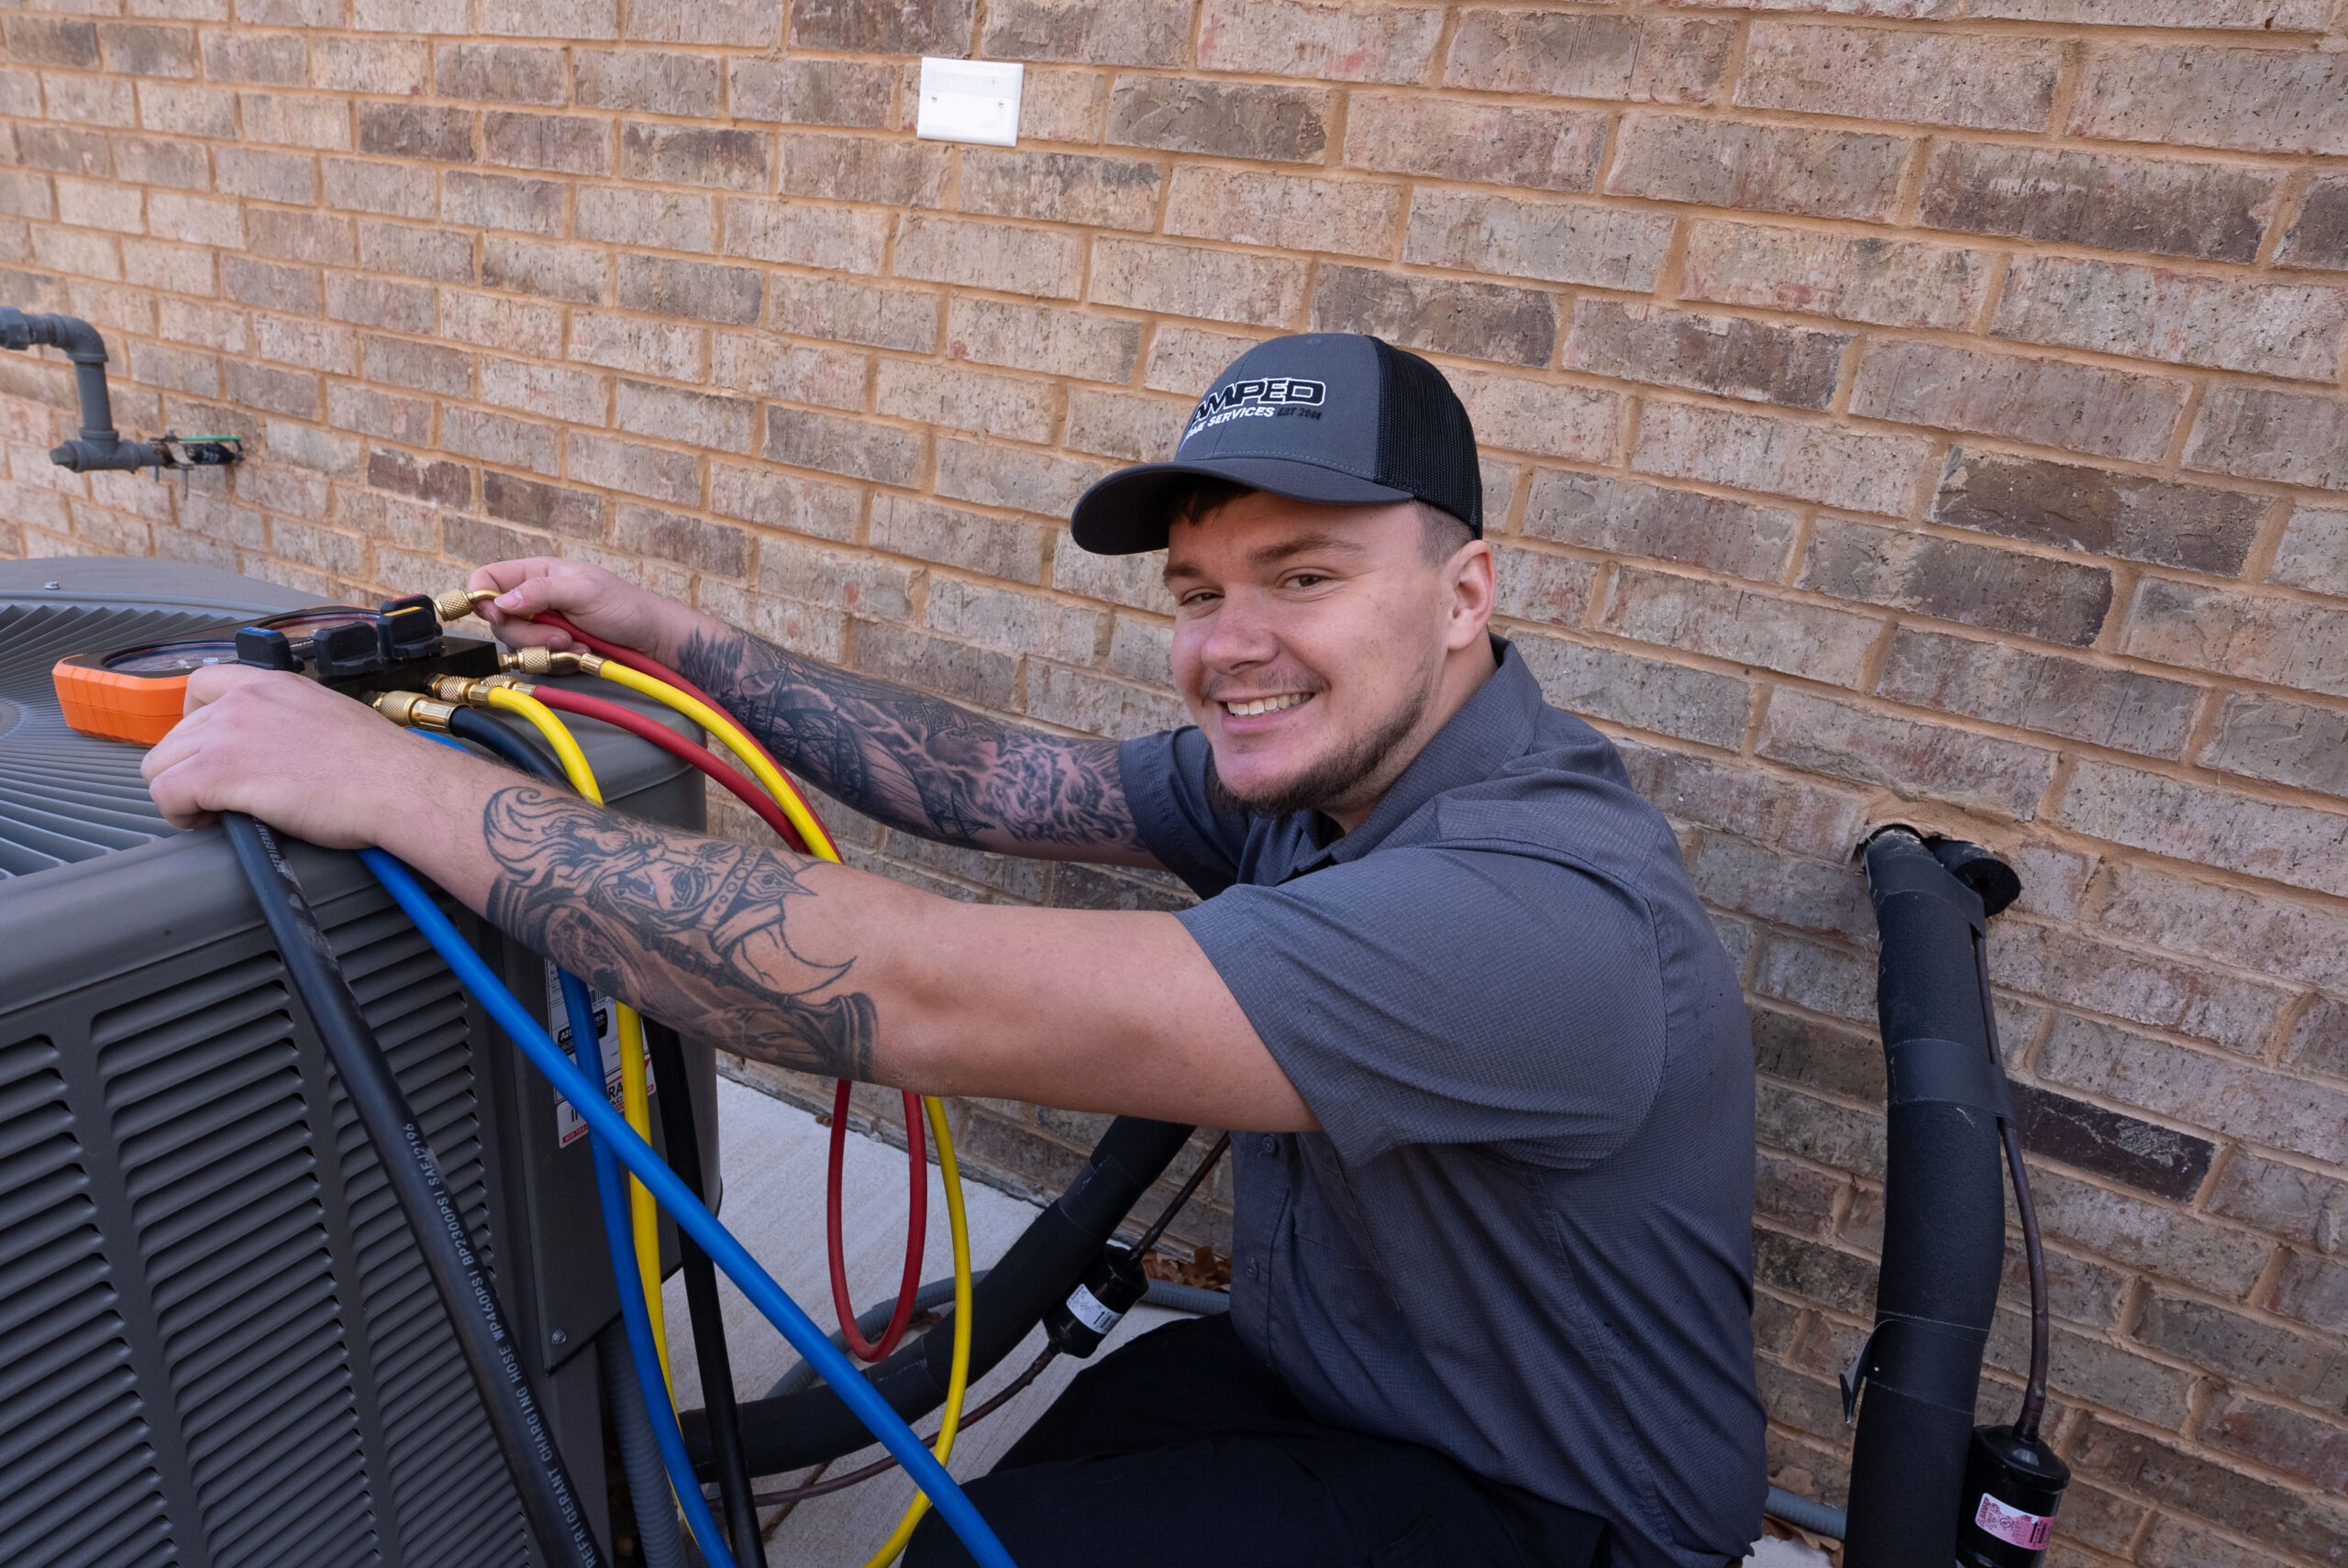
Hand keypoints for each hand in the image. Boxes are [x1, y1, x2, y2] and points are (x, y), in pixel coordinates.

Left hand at [141, 666, 455, 847]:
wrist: (397, 785)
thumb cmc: (382, 765)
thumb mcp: (333, 718)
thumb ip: (293, 722)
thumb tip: (279, 751)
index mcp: (274, 685)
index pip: (202, 684)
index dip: (194, 722)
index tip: (210, 748)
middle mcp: (244, 701)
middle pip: (175, 733)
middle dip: (188, 767)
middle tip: (219, 795)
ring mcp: (228, 734)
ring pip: (160, 764)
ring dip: (181, 792)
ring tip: (214, 813)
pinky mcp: (220, 772)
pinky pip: (166, 794)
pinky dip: (179, 814)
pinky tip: (208, 823)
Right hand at [466, 557, 706, 666]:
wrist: (650, 639)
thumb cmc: (623, 606)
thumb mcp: (583, 590)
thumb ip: (540, 591)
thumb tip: (500, 601)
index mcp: (535, 574)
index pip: (487, 580)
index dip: (483, 599)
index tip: (500, 617)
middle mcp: (532, 598)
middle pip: (499, 621)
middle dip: (528, 634)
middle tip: (561, 635)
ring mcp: (541, 625)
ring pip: (517, 645)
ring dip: (547, 649)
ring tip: (576, 642)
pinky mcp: (551, 649)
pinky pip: (537, 662)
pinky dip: (558, 661)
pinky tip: (579, 653)